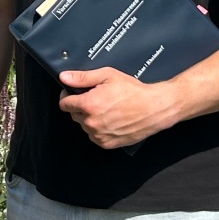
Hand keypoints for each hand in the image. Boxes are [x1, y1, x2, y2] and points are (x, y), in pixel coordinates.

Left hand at [58, 67, 176, 148]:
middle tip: (97, 98)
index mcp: (89, 105)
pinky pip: (94, 136)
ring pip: (84, 126)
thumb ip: (83, 77)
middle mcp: (91, 122)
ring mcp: (99, 135)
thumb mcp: (108, 76)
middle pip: (74, 115)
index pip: (64, 104)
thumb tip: (64, 77)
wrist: (154, 108)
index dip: (68, 96)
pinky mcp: (107, 143)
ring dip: (89, 118)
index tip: (73, 93)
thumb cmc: (133, 91)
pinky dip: (98, 129)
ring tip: (107, 109)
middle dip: (81, 106)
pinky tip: (110, 119)